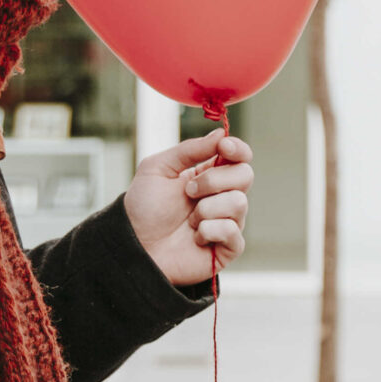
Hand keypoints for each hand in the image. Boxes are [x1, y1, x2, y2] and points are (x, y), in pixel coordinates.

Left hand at [126, 130, 253, 284]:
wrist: (135, 245)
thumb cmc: (144, 208)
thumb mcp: (159, 168)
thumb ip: (190, 149)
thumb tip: (222, 134)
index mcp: (209, 175)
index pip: (239, 157)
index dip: (238, 149)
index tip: (223, 147)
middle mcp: (222, 197)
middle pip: (245, 175)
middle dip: (214, 180)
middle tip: (189, 191)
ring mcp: (227, 221)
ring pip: (239, 203)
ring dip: (207, 209)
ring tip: (189, 220)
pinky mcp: (228, 247)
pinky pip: (232, 231)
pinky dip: (209, 231)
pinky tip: (195, 237)